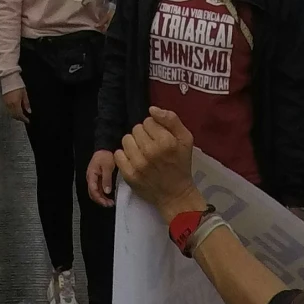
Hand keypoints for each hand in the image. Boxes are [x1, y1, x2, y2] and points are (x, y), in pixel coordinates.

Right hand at [3, 86, 30, 122]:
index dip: (24, 119)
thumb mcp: (24, 93)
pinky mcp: (4, 101)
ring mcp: (6, 103)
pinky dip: (12, 112)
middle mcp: (10, 105)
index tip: (27, 121)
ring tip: (21, 115)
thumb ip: (26, 103)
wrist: (8, 78)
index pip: (20, 115)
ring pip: (10, 113)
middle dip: (19, 118)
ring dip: (15, 116)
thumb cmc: (17, 84)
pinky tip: (15, 110)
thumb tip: (29, 111)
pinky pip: (8, 110)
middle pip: (14, 115)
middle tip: (24, 119)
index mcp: (15, 103)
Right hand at [85, 149, 117, 206]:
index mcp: (91, 175)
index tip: (106, 202)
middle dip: (100, 200)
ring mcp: (94, 179)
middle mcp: (91, 179)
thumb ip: (106, 179)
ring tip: (110, 203)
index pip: (92, 190)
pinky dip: (103, 195)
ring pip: (95, 192)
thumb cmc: (105, 156)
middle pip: (93, 193)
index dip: (99, 198)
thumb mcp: (107, 167)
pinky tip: (109, 197)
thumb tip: (106, 191)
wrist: (105, 149)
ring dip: (102, 199)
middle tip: (109, 204)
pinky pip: (98, 189)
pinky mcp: (98, 179)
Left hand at [118, 106, 204, 220]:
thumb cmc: (181, 164)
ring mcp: (138, 164)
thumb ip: (171, 120)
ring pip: (126, 139)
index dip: (154, 127)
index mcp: (166, 141)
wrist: (175, 194)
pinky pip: (118, 155)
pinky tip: (134, 160)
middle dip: (143, 135)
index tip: (159, 137)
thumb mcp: (185, 139)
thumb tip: (152, 109)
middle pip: (136, 128)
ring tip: (142, 152)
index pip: (148, 121)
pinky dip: (124, 156)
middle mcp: (151, 151)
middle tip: (151, 146)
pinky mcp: (129, 175)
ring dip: (133, 144)